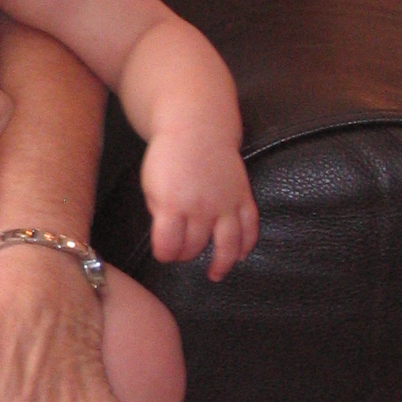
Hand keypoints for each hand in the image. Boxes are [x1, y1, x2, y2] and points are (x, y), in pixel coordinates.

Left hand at [142, 129, 258, 280]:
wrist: (196, 128)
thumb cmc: (167, 158)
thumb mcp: (151, 186)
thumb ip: (159, 213)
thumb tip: (169, 237)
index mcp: (172, 204)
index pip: (168, 245)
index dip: (164, 254)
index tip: (164, 253)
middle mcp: (201, 206)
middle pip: (195, 246)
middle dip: (185, 253)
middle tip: (181, 252)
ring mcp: (225, 202)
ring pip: (227, 243)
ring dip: (221, 262)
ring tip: (215, 273)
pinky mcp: (242, 195)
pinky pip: (250, 226)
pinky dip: (247, 243)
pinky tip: (240, 255)